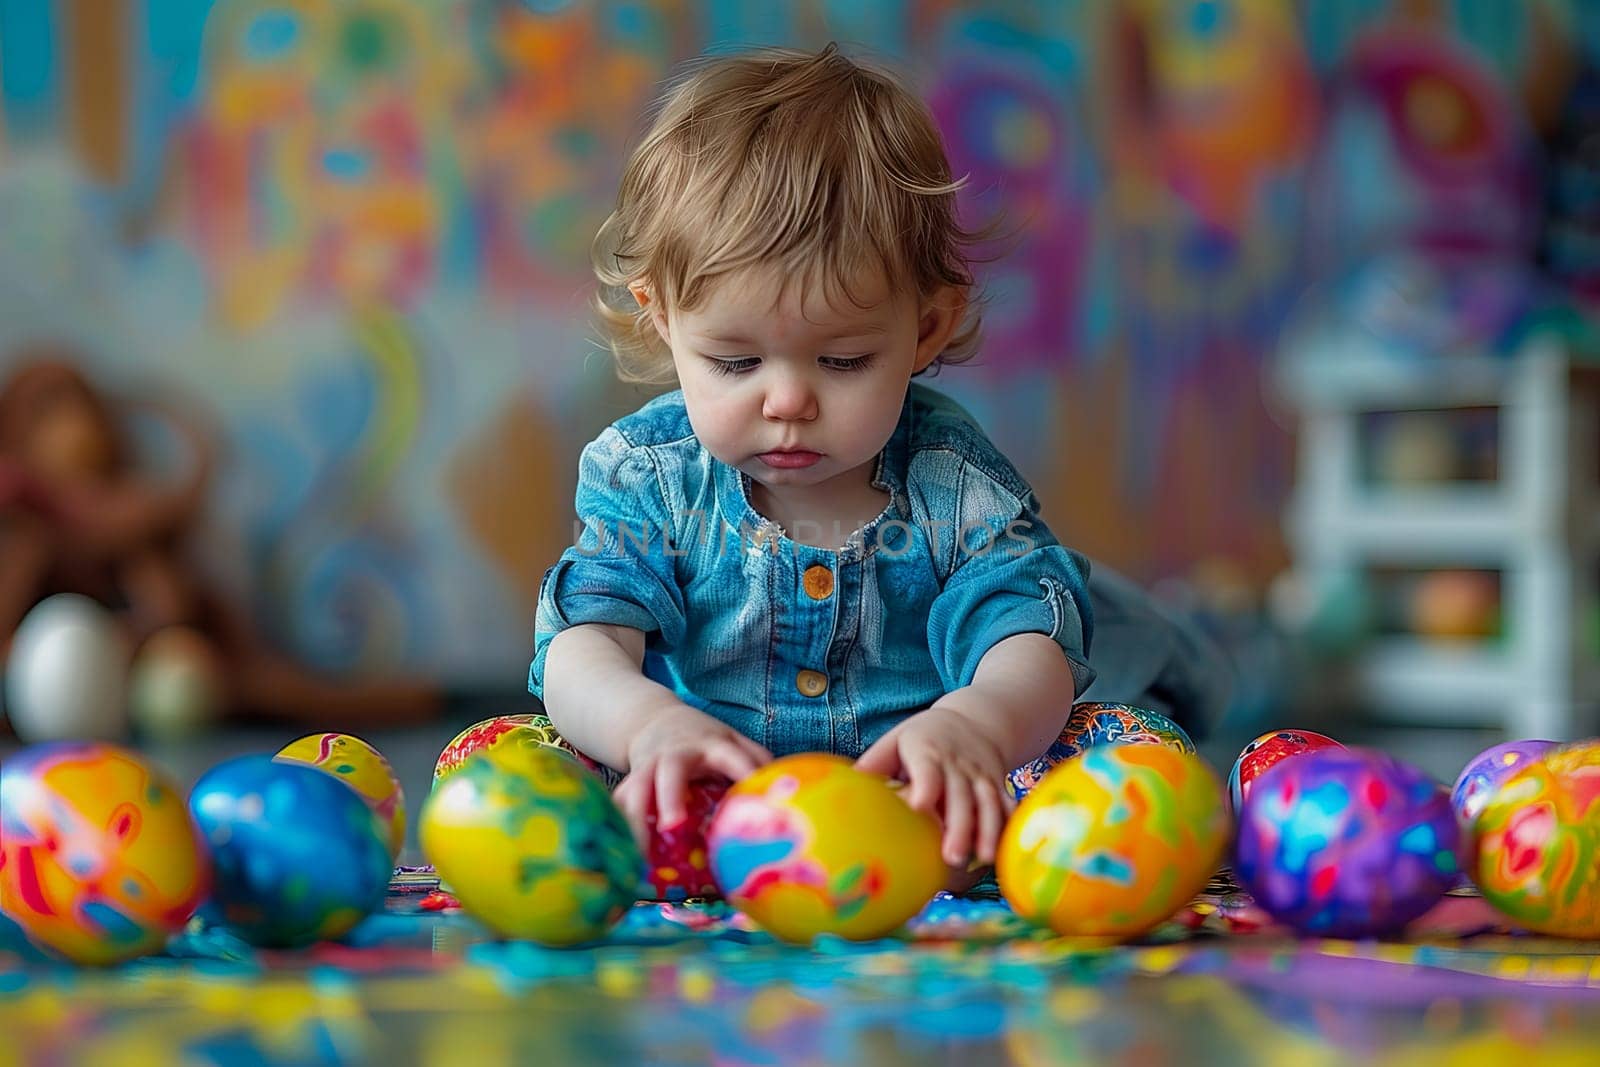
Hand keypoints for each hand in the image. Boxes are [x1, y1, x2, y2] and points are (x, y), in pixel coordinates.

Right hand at [612, 702, 770, 847]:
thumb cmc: (704, 740)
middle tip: (673, 826)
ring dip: (634, 821)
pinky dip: (616, 827)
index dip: (743, 771)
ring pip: (634, 791)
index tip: (753, 796)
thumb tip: (786, 795)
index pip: (730, 756)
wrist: (654, 720)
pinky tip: (620, 855)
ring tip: (639, 857)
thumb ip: (756, 762)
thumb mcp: (732, 741)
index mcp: (711, 745)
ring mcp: (648, 767)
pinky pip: (618, 804)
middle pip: (670, 773)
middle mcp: (676, 755)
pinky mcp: (629, 781)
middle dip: (669, 798)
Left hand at [855, 704, 1014, 866]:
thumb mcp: (897, 739)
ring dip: (988, 831)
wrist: (976, 719)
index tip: (919, 806)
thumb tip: (843, 786)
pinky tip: (1006, 851)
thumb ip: (874, 763)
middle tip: (951, 857)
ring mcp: (981, 776)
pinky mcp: (997, 785)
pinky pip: (1007, 806)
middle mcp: (958, 764)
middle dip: (960, 826)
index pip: (929, 769)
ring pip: (989, 803)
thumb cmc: (924, 736)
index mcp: (928, 751)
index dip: (926, 786)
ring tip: (983, 859)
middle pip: (962, 795)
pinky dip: (1009, 827)